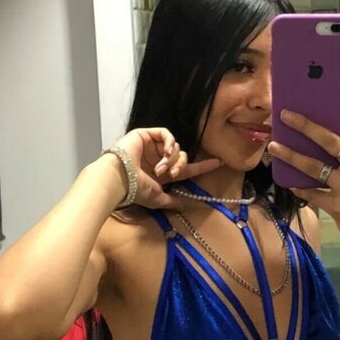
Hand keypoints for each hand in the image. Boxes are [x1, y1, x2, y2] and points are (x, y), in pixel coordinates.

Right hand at [105, 128, 220, 208]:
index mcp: (162, 172)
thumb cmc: (136, 190)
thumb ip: (172, 201)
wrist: (119, 178)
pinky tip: (165, 153)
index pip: (187, 168)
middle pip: (183, 157)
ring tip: (160, 169)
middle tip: (171, 175)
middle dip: (180, 166)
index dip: (203, 166)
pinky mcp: (146, 135)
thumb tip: (186, 205)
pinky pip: (166, 133)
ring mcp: (152, 146)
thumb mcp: (158, 199)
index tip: (220, 162)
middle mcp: (158, 158)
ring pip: (176, 147)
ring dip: (172, 159)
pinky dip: (170, 143)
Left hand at [268, 70, 339, 248]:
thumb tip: (330, 136)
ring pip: (313, 166)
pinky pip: (311, 191)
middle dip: (306, 126)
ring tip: (274, 145)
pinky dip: (299, 185)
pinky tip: (287, 179)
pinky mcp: (336, 206)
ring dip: (291, 155)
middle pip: (331, 141)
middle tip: (286, 114)